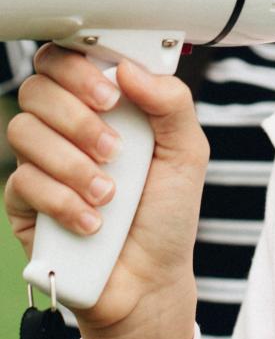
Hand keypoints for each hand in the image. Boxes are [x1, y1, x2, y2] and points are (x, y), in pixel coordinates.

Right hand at [4, 44, 207, 338]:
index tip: (111, 94)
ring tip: (110, 193)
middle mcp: (69, 124)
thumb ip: (170, 101)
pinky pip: (22, 181)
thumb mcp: (188, 151)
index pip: (68, 58)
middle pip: (38, 87)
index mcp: (106, 103)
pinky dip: (63, 201)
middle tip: (115, 149)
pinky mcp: (25, 201)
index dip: (80, 67)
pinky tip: (93, 221)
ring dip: (72, 163)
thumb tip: (129, 67)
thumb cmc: (168, 212)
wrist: (150, 281)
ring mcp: (42, 160)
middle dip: (78, 117)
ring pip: (24, 130)